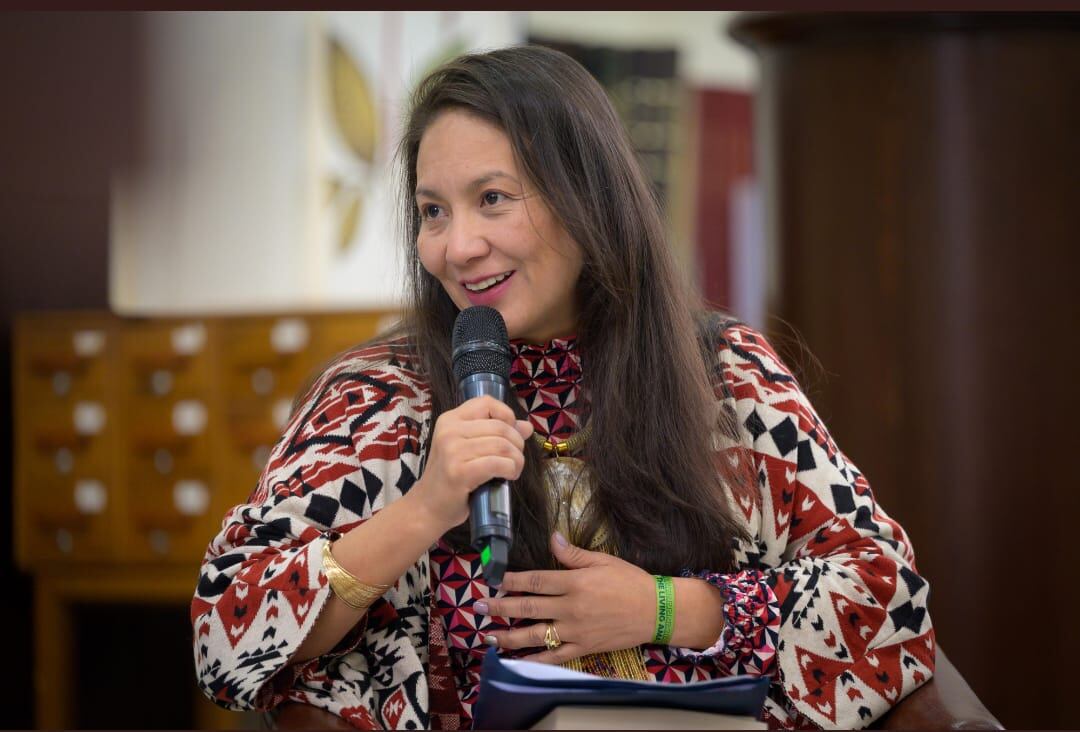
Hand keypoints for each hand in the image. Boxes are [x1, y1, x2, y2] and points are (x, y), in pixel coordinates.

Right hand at [408, 395, 532, 533]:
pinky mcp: (460, 472)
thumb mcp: (470, 449)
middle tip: (515, 459)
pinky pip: (498, 464)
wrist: (428, 506)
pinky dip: (511, 470)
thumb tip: (526, 427)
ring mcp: (452, 451)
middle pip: (500, 426)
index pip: (487, 402)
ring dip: (516, 460)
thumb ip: (496, 434)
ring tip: (513, 470)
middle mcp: (449, 431)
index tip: (510, 434)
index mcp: (450, 420)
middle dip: (517, 444)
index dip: (507, 415)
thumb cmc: (451, 477)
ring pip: (503, 445)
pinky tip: (508, 477)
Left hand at [479, 532, 655, 663]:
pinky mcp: (583, 647)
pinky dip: (534, 660)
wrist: (655, 610)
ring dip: (508, 636)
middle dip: (500, 607)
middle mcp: (570, 608)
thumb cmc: (629, 581)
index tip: (494, 579)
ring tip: (488, 635)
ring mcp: (575, 631)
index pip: (535, 580)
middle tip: (479, 605)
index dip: (512, 580)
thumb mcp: (602, 560)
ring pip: (535, 635)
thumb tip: (552, 538)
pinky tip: (517, 660)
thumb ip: (573, 553)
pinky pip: (554, 656)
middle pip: (528, 608)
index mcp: (574, 583)